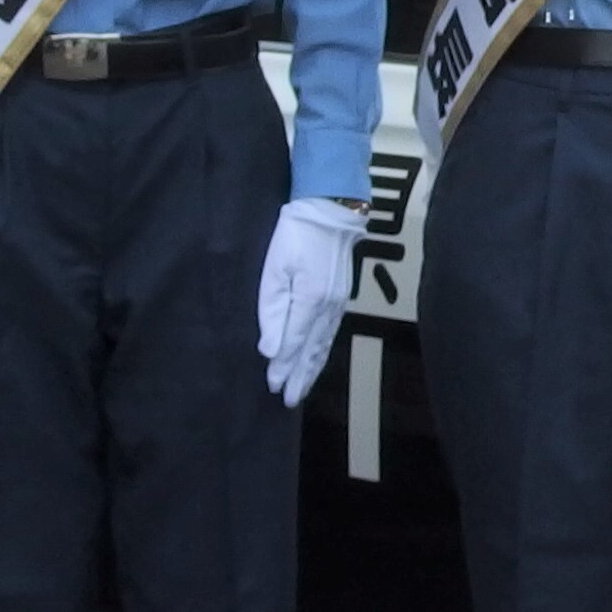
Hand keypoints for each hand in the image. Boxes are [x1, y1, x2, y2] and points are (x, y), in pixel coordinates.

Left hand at [255, 197, 365, 406]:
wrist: (330, 210)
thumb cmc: (296, 234)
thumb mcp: (275, 268)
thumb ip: (272, 310)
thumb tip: (270, 349)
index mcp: (310, 301)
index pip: (293, 343)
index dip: (282, 366)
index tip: (271, 386)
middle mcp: (327, 308)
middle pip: (312, 351)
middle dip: (300, 377)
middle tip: (289, 400)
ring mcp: (337, 303)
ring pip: (324, 344)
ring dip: (312, 369)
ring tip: (302, 388)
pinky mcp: (340, 297)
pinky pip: (331, 333)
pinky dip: (323, 351)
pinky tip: (317, 358)